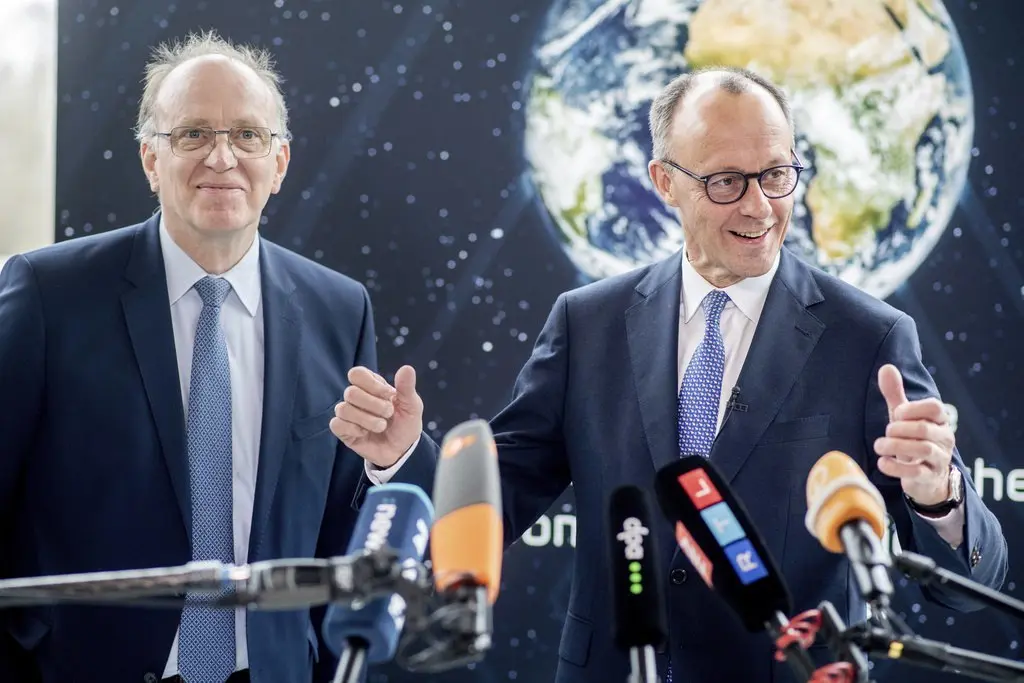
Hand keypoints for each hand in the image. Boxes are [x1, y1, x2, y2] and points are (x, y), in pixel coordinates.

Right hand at [330, 365, 422, 468]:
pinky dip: (354, 429)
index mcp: (371, 385)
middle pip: (350, 392)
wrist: (402, 450)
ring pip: (343, 409)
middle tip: (389, 413)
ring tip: (382, 426)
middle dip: (373, 405)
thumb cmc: (405, 424)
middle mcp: (357, 397)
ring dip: (367, 419)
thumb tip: (407, 368)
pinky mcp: (343, 430)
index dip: (372, 385)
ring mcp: (348, 413)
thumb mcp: (412, 406)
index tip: (390, 396)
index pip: (357, 374)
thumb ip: (407, 387)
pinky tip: (365, 433)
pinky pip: (337, 424)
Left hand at [873, 364, 954, 505]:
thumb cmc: (912, 439)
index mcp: (940, 420)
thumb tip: (886, 367)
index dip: (912, 408)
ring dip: (895, 446)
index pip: (934, 407)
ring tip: (879, 445)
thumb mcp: (903, 416)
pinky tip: (882, 462)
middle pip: (924, 428)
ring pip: (923, 449)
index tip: (897, 414)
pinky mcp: (930, 477)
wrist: (925, 476)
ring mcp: (939, 459)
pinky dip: (896, 467)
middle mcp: (945, 438)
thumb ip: (895, 394)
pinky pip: (916, 472)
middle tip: (886, 432)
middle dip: (899, 429)